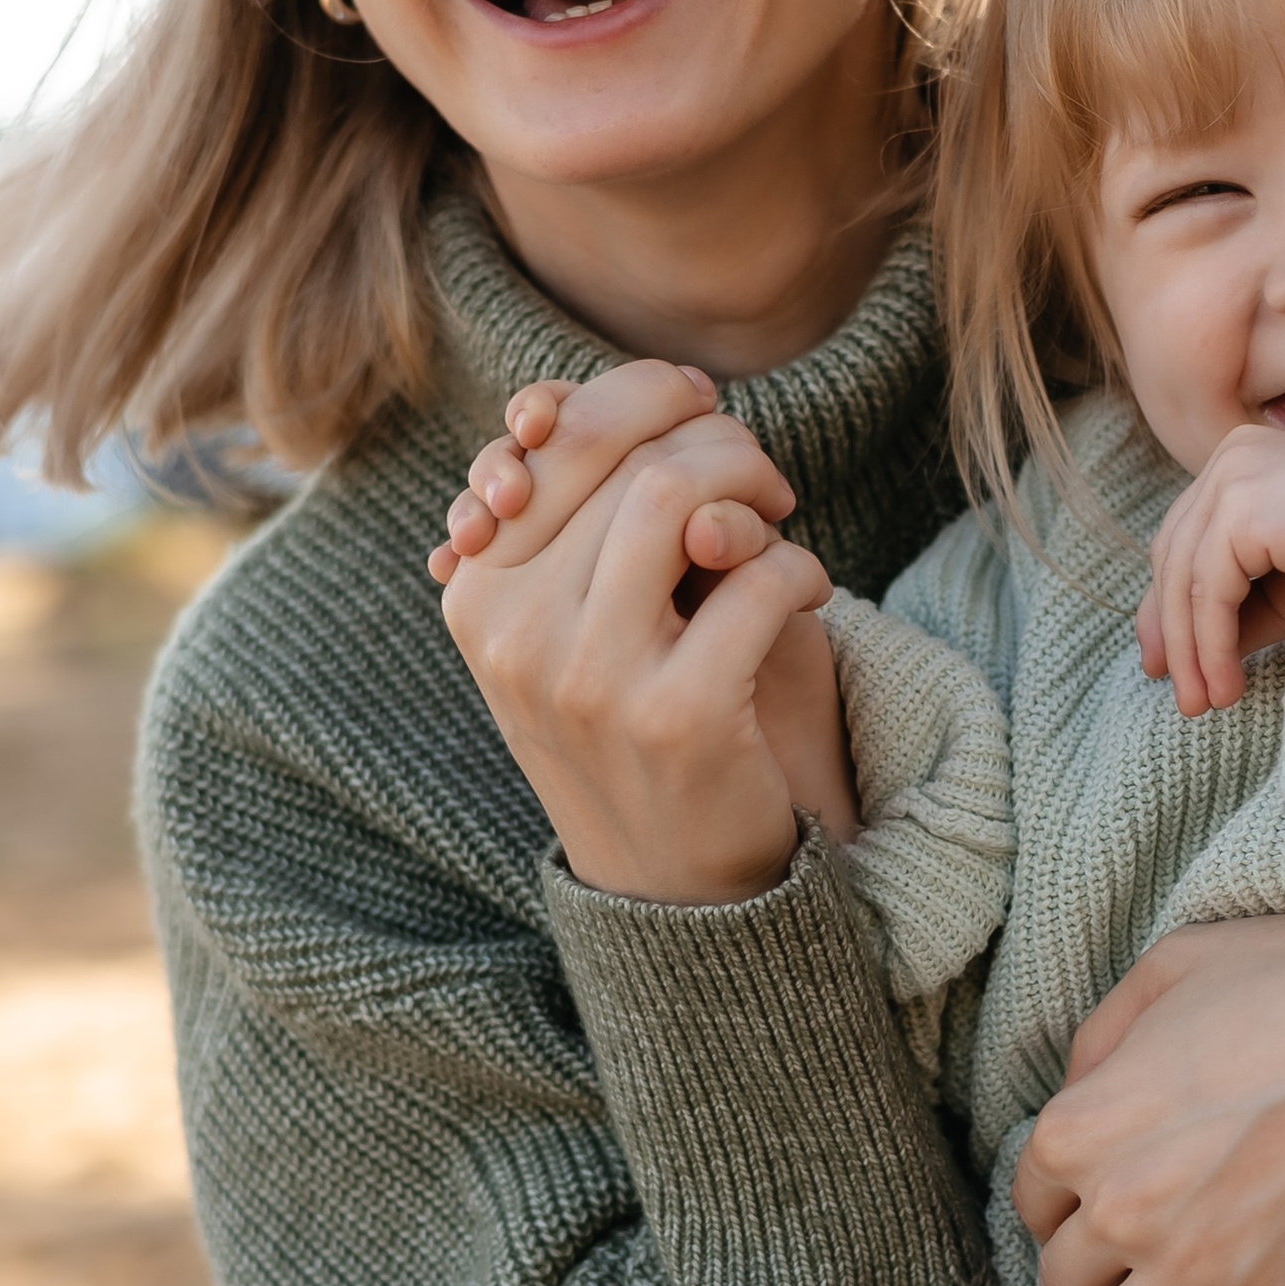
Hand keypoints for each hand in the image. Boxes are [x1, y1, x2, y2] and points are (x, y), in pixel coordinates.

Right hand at [432, 359, 836, 901]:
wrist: (671, 891)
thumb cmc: (635, 727)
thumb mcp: (582, 625)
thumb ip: (601, 515)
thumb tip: (681, 393)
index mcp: (477, 596)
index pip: (556, 435)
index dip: (644, 395)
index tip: (702, 406)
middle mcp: (516, 633)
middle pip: (628, 456)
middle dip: (716, 438)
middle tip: (763, 478)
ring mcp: (590, 677)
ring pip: (682, 497)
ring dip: (756, 486)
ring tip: (780, 521)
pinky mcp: (678, 715)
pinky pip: (755, 576)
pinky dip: (799, 568)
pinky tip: (806, 593)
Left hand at [1137, 424, 1284, 716]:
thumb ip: (1232, 609)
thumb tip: (1173, 654)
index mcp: (1245, 457)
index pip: (1185, 536)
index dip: (1168, 605)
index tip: (1167, 666)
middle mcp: (1235, 453)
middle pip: (1176, 553)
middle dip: (1174, 632)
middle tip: (1182, 696)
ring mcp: (1238, 472)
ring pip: (1187, 577)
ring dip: (1193, 650)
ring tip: (1206, 703)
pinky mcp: (1246, 505)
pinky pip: (1208, 589)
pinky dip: (1211, 644)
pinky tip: (1226, 685)